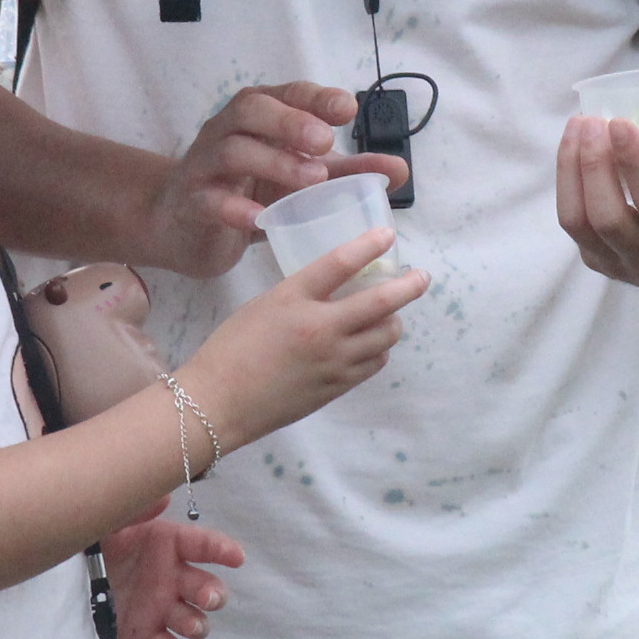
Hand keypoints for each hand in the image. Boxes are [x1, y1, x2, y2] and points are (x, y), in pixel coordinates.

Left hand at [101, 502, 244, 638]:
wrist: (75, 573)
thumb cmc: (102, 541)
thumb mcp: (114, 521)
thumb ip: (138, 510)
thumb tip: (164, 496)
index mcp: (171, 546)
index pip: (204, 546)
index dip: (222, 550)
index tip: (237, 557)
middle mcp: (175, 578)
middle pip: (207, 588)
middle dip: (214, 594)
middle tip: (208, 598)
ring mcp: (163, 608)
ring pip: (193, 620)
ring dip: (197, 624)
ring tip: (190, 626)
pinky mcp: (147, 633)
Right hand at [146, 85, 407, 278]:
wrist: (184, 225)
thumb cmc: (247, 190)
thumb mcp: (299, 178)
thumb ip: (346, 172)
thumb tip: (400, 169)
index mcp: (259, 116)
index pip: (287, 94)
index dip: (315, 98)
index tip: (347, 109)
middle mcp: (228, 130)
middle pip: (251, 108)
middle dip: (290, 120)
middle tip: (326, 142)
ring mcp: (205, 164)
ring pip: (231, 149)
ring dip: (273, 161)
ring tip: (311, 177)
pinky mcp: (191, 202)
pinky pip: (208, 198)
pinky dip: (233, 207)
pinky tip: (259, 217)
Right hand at [183, 231, 428, 445]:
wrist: (217, 403)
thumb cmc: (231, 349)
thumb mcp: (264, 306)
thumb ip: (301, 295)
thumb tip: (335, 291)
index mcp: (293, 299)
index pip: (340, 263)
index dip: (368, 245)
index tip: (388, 235)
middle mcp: (320, 328)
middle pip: (381, 302)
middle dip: (409, 286)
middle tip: (421, 277)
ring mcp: (332, 361)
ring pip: (386, 336)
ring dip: (394, 321)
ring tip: (392, 315)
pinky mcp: (336, 387)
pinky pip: (373, 363)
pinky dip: (379, 349)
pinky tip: (373, 344)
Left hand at [554, 50, 638, 310]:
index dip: (633, 163)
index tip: (619, 121)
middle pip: (608, 218)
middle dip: (593, 164)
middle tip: (593, 119)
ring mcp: (625, 269)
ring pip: (581, 223)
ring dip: (571, 171)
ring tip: (579, 127)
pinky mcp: (605, 265)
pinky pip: (576, 225)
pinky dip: (569, 185)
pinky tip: (577, 150)